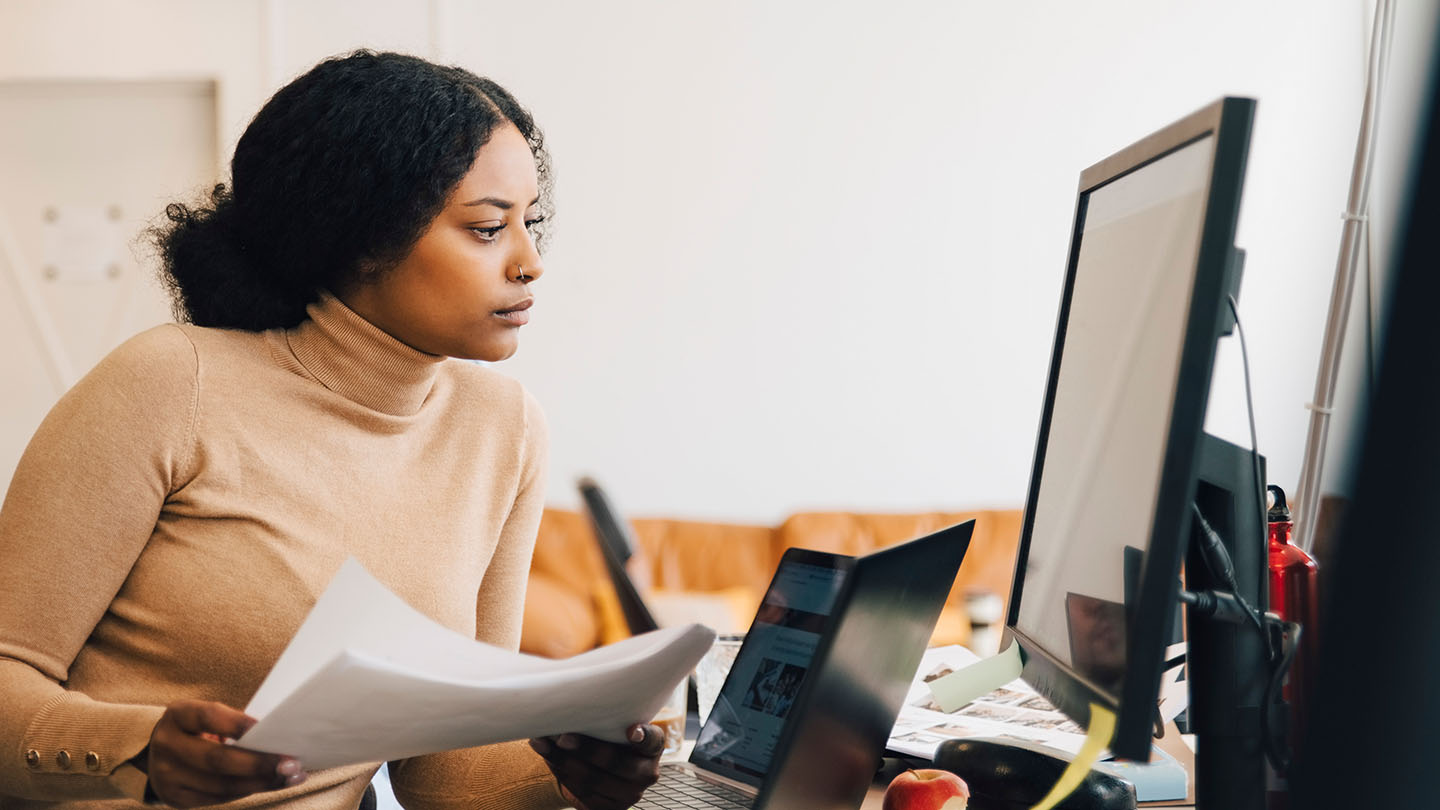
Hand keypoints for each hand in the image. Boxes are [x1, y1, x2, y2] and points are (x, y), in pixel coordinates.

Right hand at [141, 699, 306, 807]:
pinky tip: (271, 784)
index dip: (238, 723)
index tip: (268, 727)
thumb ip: (232, 724)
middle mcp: (167, 745)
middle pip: (217, 759)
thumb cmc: (198, 729)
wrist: (157, 753)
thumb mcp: (206, 717)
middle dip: (258, 763)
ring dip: (261, 782)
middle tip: (292, 763)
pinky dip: (249, 791)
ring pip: (222, 784)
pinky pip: (219, 798)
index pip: (209, 717)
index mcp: (177, 715)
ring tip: (291, 776)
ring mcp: (167, 775)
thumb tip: (277, 737)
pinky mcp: (175, 798)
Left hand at [529, 724, 663, 809]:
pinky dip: (560, 773)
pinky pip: (582, 792)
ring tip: (542, 742)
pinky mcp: (611, 809)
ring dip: (563, 760)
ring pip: (593, 780)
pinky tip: (548, 756)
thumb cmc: (608, 736)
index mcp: (654, 746)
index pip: (652, 740)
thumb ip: (605, 717)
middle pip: (616, 761)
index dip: (643, 736)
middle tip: (562, 736)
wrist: (602, 769)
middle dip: (586, 749)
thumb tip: (571, 702)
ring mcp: (631, 794)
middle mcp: (647, 772)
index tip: (631, 730)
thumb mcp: (615, 725)